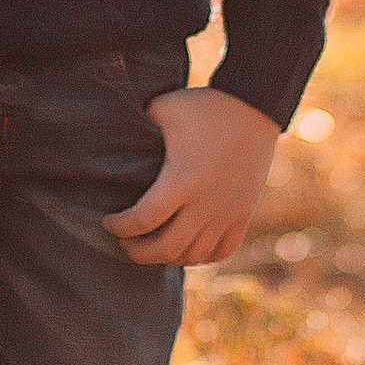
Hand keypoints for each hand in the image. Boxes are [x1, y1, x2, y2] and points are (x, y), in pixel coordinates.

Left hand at [103, 86, 278, 267]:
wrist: (255, 106)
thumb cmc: (204, 106)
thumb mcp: (164, 108)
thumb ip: (137, 127)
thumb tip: (114, 139)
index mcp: (182, 179)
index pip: (143, 220)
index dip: (120, 227)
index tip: (108, 222)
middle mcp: (206, 203)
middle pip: (166, 249)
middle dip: (138, 252)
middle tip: (125, 242)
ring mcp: (228, 212)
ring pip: (193, 255)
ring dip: (167, 257)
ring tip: (152, 244)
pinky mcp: (244, 213)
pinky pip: (222, 251)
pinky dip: (200, 256)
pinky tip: (186, 246)